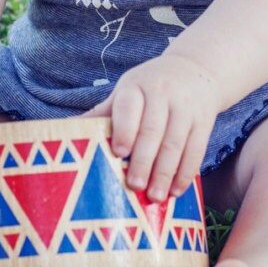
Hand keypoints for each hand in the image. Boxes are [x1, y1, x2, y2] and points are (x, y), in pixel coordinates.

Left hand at [85, 54, 218, 203]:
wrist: (195, 70)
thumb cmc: (150, 87)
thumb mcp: (127, 91)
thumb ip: (103, 113)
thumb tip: (63, 130)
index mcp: (136, 87)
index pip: (129, 108)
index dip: (124, 130)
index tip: (118, 153)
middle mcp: (162, 94)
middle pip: (153, 131)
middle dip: (144, 161)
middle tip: (135, 187)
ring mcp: (186, 108)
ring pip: (176, 144)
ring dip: (166, 173)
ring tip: (155, 197)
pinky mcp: (204, 121)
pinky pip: (196, 150)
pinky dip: (186, 173)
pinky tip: (177, 191)